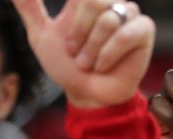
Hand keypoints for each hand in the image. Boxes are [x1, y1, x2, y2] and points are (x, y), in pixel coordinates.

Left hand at [12, 0, 154, 108]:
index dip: (80, 2)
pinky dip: (108, 55)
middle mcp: (108, 2)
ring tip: (88, 64)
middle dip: (78, 33)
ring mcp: (128, 13)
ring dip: (91, 49)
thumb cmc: (67, 67)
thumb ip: (29, 8)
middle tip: (75, 53)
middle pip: (93, 1)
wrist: (87, 95)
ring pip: (108, 19)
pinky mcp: (143, 29)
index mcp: (84, 1)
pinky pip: (124, 35)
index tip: (70, 36)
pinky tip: (103, 66)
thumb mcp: (42, 37)